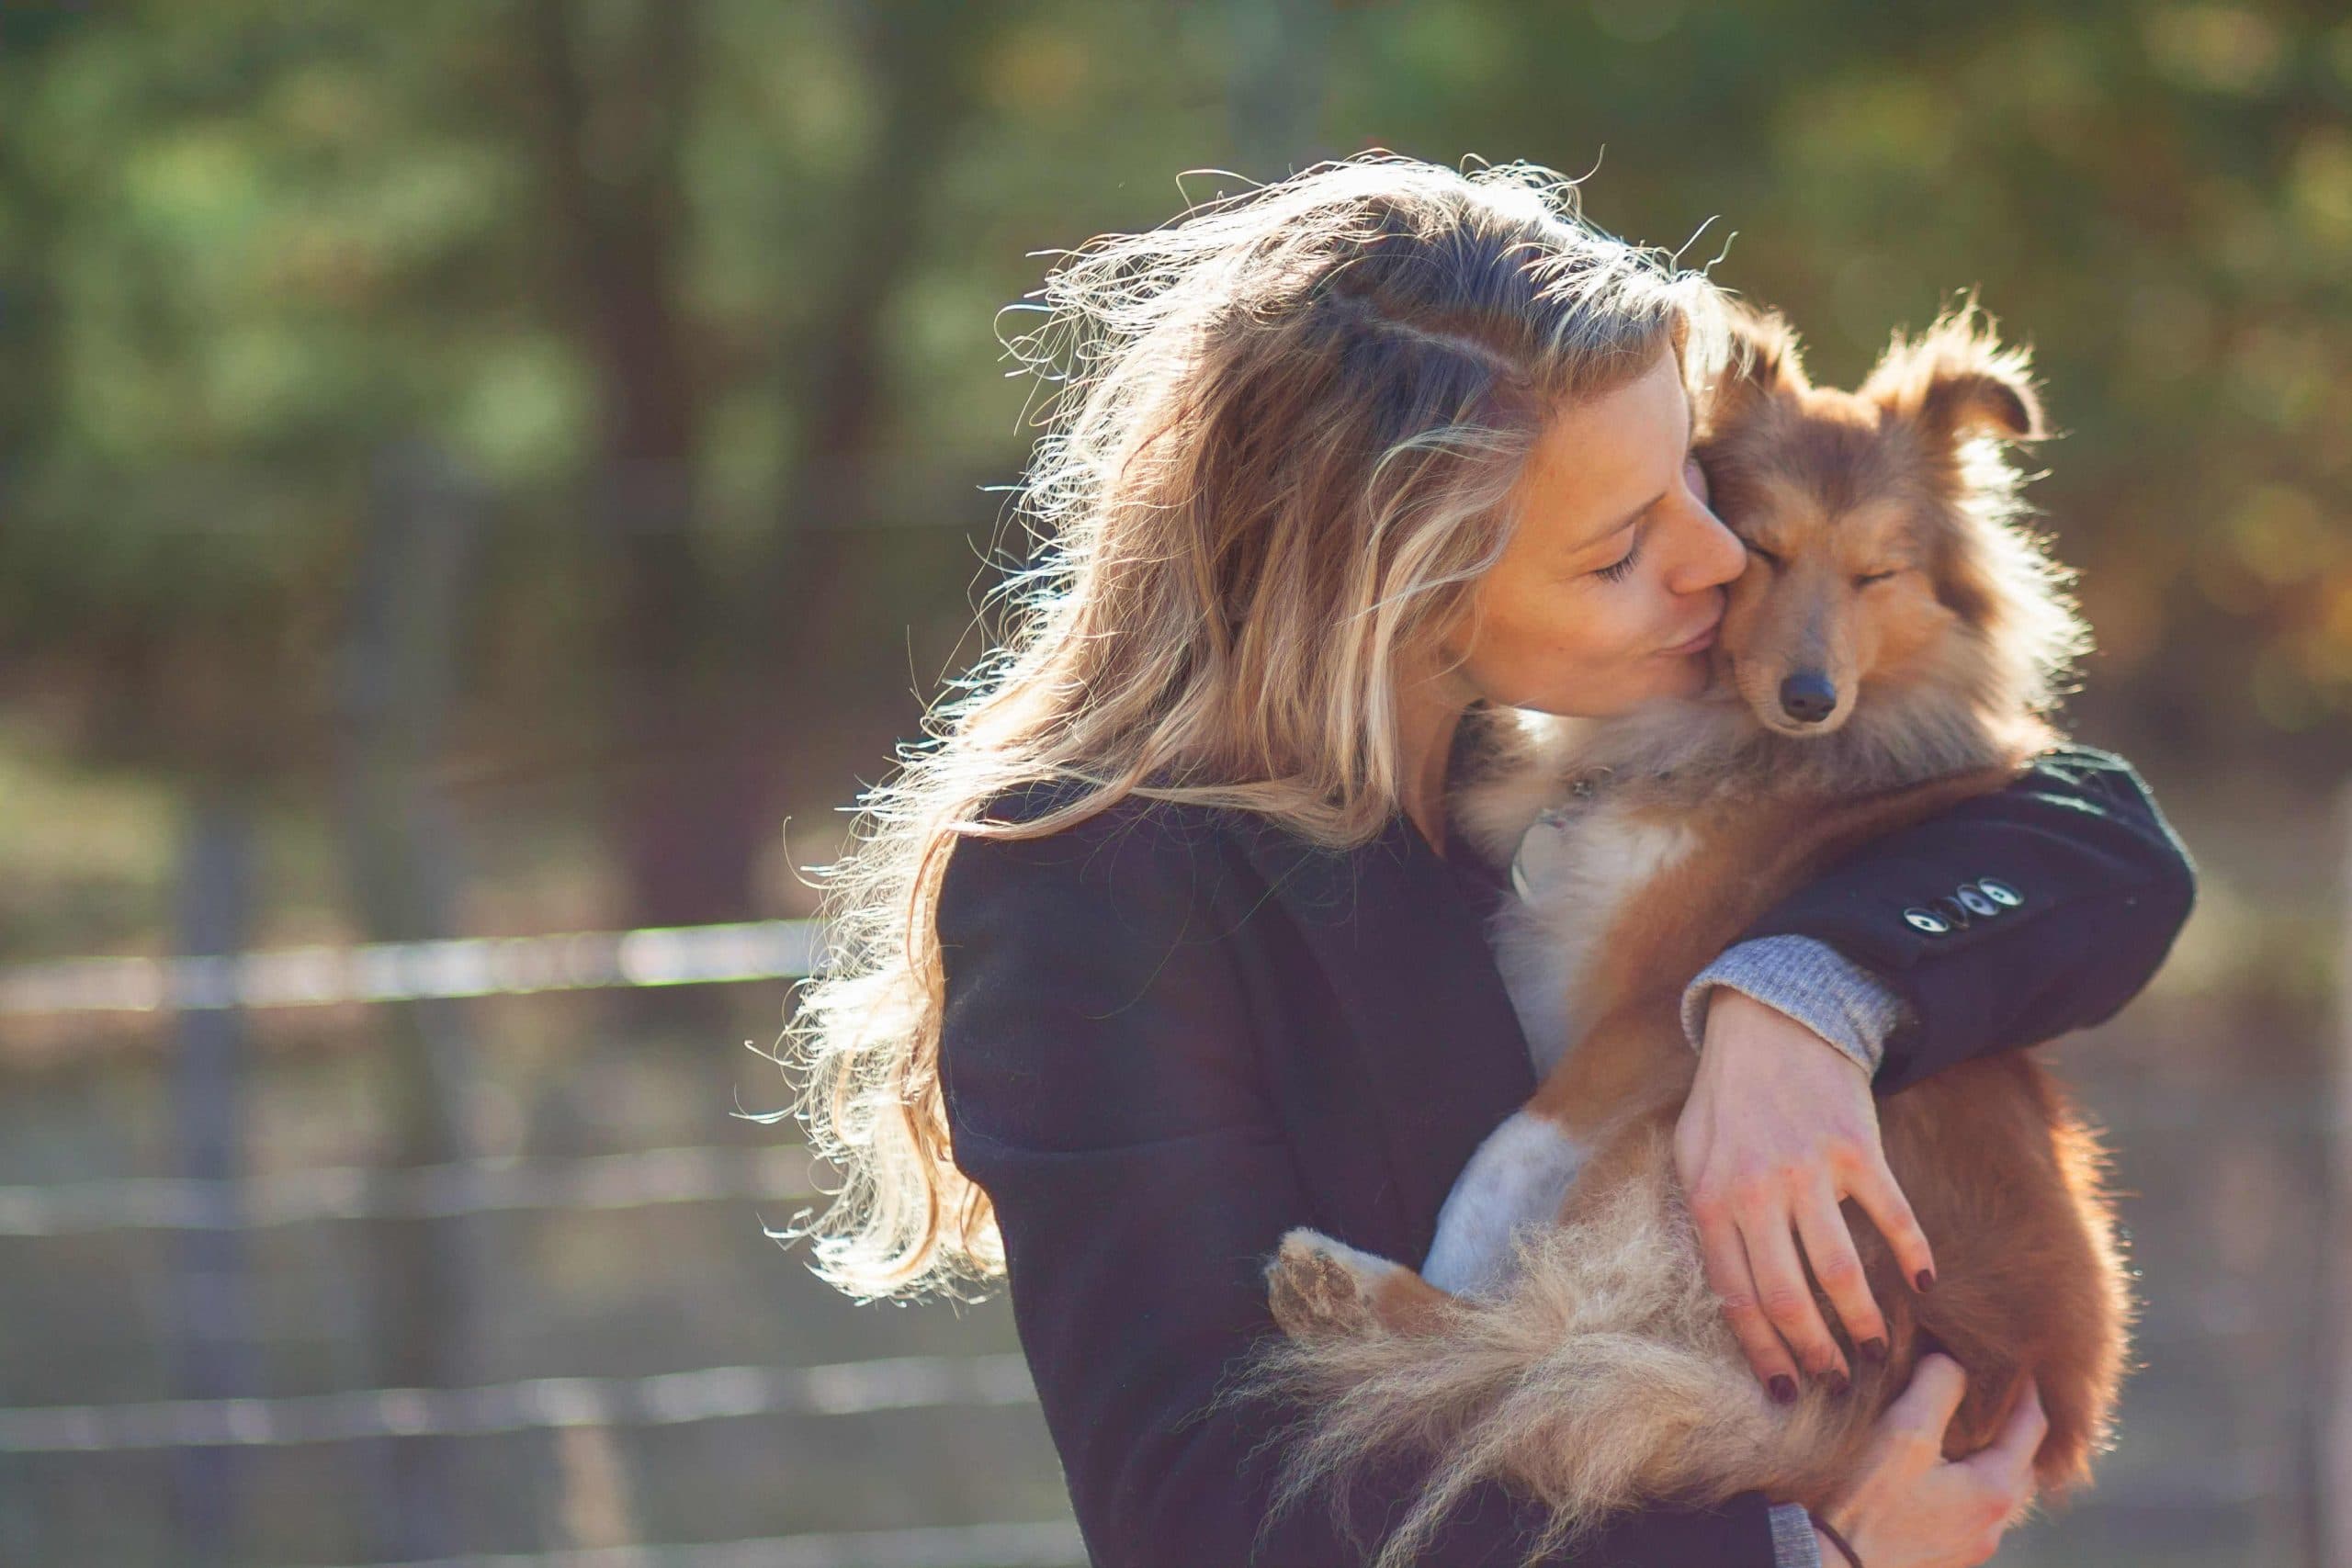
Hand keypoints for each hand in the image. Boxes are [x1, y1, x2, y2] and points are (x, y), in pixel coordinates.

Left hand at [1674, 989, 1937, 1396]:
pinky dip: (1912, 1255)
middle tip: (1834, 1381)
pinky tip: (1922, 1284)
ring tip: (1874, 1351)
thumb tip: (1724, 1293)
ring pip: (1839, 1270)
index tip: (1785, 1391)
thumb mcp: (1691, 1156)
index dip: (1763, 1352)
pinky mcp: (1858, 1148)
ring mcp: (1809, 1170)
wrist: (1773, 1023)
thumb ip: (1704, 1220)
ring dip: (1861, 1321)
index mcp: (1711, 1200)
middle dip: (1812, 1352)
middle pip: (1788, 1297)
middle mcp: (1756, 1191)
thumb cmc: (1727, 1099)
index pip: (1736, 1297)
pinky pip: (1891, 1217)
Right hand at [1813, 1355, 2046, 1567]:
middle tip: (1998, 1390)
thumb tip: (1954, 1363)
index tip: (2019, 1360)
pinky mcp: (1949, 1554)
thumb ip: (1937, 1387)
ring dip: (1995, 1454)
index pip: (2033, 1426)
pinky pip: (1977, 1508)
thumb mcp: (1903, 1432)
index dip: (2028, 1389)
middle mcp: (1994, 1523)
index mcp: (1995, 1490)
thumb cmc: (1867, 1503)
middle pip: (2024, 1462)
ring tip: (1971, 1425)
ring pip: (2001, 1488)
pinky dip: (1973, 1479)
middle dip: (2017, 1424)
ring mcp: (1973, 1544)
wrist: (1836, 1566)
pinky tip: (1944, 1469)